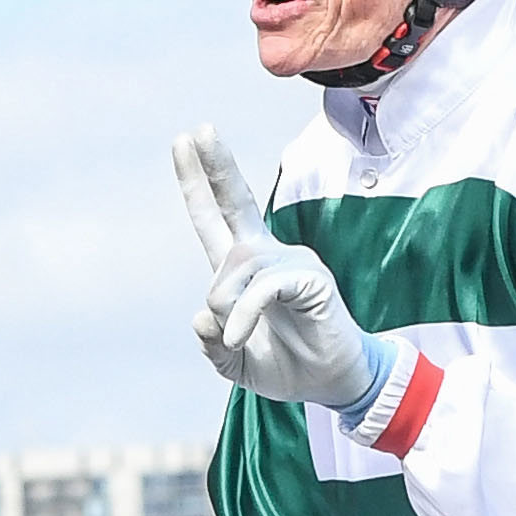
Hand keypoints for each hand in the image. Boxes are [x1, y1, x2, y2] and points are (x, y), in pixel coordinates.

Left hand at [176, 126, 382, 411]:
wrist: (332, 384)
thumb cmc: (287, 366)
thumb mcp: (234, 362)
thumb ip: (212, 343)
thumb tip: (202, 316)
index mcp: (244, 270)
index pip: (215, 218)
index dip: (197, 183)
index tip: (183, 141)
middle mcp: (267, 255)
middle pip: (236, 202)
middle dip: (215, 167)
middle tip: (199, 131)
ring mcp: (292, 262)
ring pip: (237, 266)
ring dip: (225, 304)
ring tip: (234, 338)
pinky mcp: (312, 277)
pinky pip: (264, 286)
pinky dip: (245, 313)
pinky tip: (239, 336)